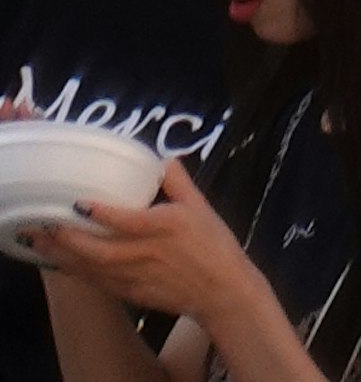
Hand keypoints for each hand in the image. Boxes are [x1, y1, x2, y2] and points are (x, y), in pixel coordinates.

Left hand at [47, 179, 245, 324]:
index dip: (102, 213)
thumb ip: (178, 181)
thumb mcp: (201, 205)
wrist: (220, 291)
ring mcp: (137, 278)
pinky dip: (81, 274)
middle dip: (72, 240)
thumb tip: (162, 159)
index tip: (78, 203)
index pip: (127, 221)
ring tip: (46, 244)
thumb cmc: (213, 244)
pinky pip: (101, 284)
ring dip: (69, 259)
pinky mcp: (132, 294)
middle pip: (101, 251)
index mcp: (164, 228)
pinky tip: (66, 263)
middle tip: (49, 225)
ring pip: (96, 270)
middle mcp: (146, 254)